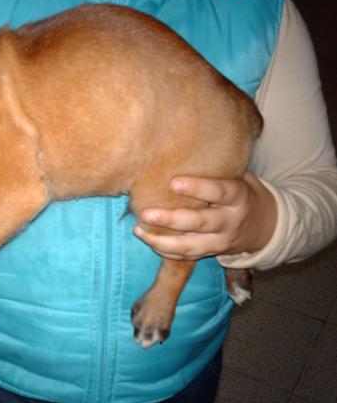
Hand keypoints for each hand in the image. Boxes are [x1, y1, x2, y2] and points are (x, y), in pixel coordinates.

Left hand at [133, 173, 276, 259]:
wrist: (264, 224)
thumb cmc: (239, 191)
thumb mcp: (237, 176)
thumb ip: (215, 167)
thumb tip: (178, 144)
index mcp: (239, 196)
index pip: (219, 191)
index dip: (197, 187)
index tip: (172, 182)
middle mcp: (231, 221)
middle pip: (201, 223)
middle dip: (171, 220)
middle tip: (145, 213)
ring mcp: (222, 241)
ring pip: (191, 246)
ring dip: (162, 241)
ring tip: (138, 230)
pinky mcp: (213, 253)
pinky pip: (188, 257)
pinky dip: (166, 252)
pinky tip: (148, 241)